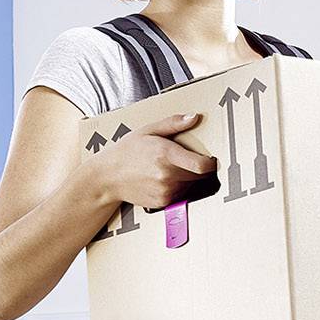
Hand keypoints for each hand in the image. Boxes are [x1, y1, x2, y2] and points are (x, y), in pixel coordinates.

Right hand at [91, 111, 217, 211]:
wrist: (108, 177)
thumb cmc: (127, 151)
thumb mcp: (148, 130)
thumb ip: (173, 123)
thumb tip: (194, 117)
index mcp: (166, 154)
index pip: (202, 166)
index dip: (211, 163)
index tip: (211, 159)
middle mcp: (167, 175)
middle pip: (200, 176)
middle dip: (197, 168)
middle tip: (185, 160)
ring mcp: (165, 191)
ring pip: (191, 186)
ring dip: (188, 178)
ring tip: (169, 168)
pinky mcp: (163, 202)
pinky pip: (181, 195)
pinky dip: (178, 188)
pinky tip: (163, 179)